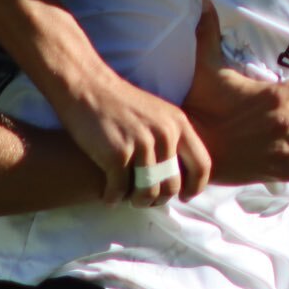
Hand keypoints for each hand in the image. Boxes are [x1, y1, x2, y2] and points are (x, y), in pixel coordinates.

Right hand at [55, 68, 211, 208]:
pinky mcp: (117, 154)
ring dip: (136, 202)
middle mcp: (165, 134)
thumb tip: (180, 174)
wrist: (86, 85)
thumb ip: (171, 137)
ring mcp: (141, 144)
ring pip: (147, 193)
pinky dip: (112, 198)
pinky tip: (107, 196)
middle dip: (158, 200)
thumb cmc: (119, 104)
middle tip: (144, 200)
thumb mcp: (157, 113)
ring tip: (127, 199)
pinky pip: (120, 190)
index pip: (202, 165)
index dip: (195, 187)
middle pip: (172, 186)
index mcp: (179, 124)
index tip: (183, 197)